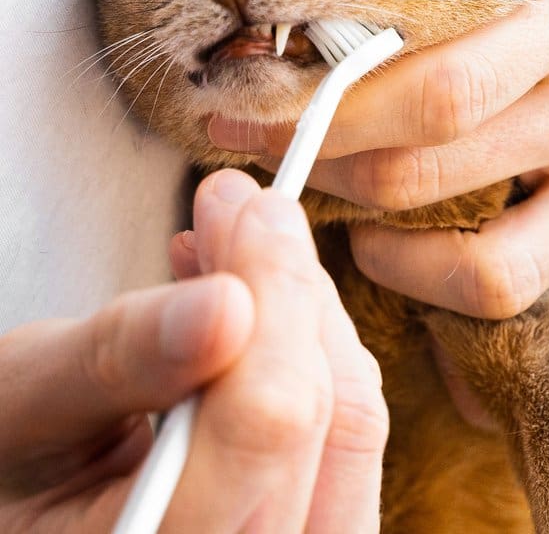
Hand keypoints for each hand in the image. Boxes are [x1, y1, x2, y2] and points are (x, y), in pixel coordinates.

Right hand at [0, 169, 386, 532]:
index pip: (264, 427)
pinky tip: (258, 307)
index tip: (251, 209)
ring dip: (303, 311)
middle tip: (246, 208)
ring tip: (242, 248)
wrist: (35, 507)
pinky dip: (311, 351)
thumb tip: (226, 302)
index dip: (273, 296)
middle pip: (322, 416)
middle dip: (287, 287)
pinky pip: (350, 431)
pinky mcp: (320, 524)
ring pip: (353, 418)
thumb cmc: (12, 464)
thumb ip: (120, 357)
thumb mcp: (25, 403)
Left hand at [209, 0, 548, 325]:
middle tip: (244, 128)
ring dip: (368, 220)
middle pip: (435, 147)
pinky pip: (516, 289)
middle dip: (315, 145)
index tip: (238, 77)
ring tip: (315, 184)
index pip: (434, 68)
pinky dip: (436, 284)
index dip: (319, 89)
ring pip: (479, 245)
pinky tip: (387, 243)